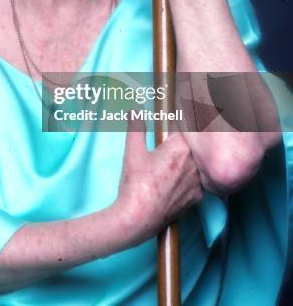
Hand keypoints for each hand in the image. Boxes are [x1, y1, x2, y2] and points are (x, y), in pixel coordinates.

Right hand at [114, 118, 202, 247]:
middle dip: (186, 143)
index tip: (176, 122)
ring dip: (190, 160)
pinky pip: (198, 181)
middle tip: (171, 143)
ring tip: (172, 162)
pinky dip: (190, 178)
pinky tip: (176, 180)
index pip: (188, 128)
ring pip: (198, 164)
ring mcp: (198, 182)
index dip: (182, 124)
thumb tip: (134, 111)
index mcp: (180, 147)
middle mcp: (194, 163)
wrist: (138, 218)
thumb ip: (136, 127)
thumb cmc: (135, 183)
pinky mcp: (198, 197)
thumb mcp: (133, 151)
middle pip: (195, 146)